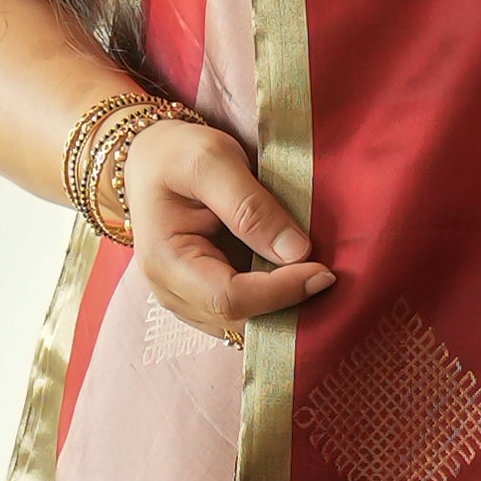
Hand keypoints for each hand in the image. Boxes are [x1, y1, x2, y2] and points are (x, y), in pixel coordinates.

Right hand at [129, 118, 334, 339]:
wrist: (151, 157)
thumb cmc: (176, 154)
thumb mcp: (212, 161)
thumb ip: (250, 207)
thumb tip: (296, 253)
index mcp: (165, 261)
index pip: (229, 298)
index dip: (280, 292)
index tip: (323, 272)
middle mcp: (172, 292)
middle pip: (239, 320)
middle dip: (287, 306)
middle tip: (328, 276)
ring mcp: (187, 301)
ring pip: (244, 326)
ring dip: (284, 310)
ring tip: (315, 278)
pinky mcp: (203, 299)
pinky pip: (244, 315)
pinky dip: (274, 305)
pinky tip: (297, 280)